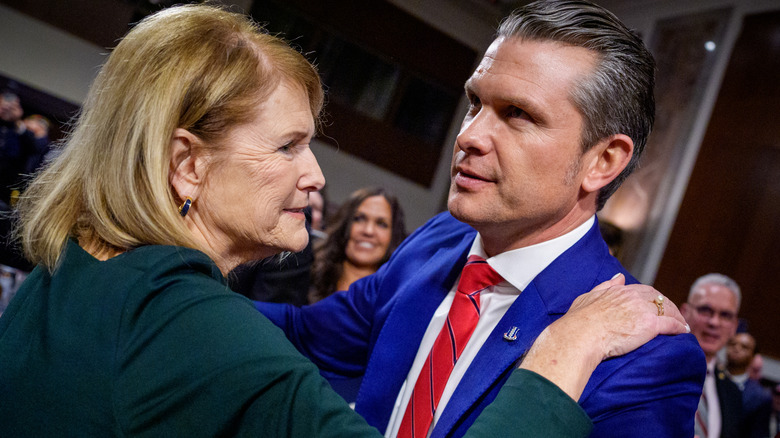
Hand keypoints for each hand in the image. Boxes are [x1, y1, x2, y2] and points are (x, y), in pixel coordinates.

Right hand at [562, 273, 687, 359]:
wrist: (581, 335)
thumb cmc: (579, 320)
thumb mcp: (588, 297)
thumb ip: (605, 286)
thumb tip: (619, 277)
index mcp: (619, 291)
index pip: (643, 290)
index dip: (652, 298)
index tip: (656, 304)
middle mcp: (633, 297)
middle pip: (658, 298)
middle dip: (667, 306)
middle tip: (673, 314)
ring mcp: (642, 310)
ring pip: (667, 310)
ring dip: (676, 316)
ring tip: (681, 323)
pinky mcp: (650, 325)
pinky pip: (671, 324)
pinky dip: (679, 326)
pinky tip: (684, 331)